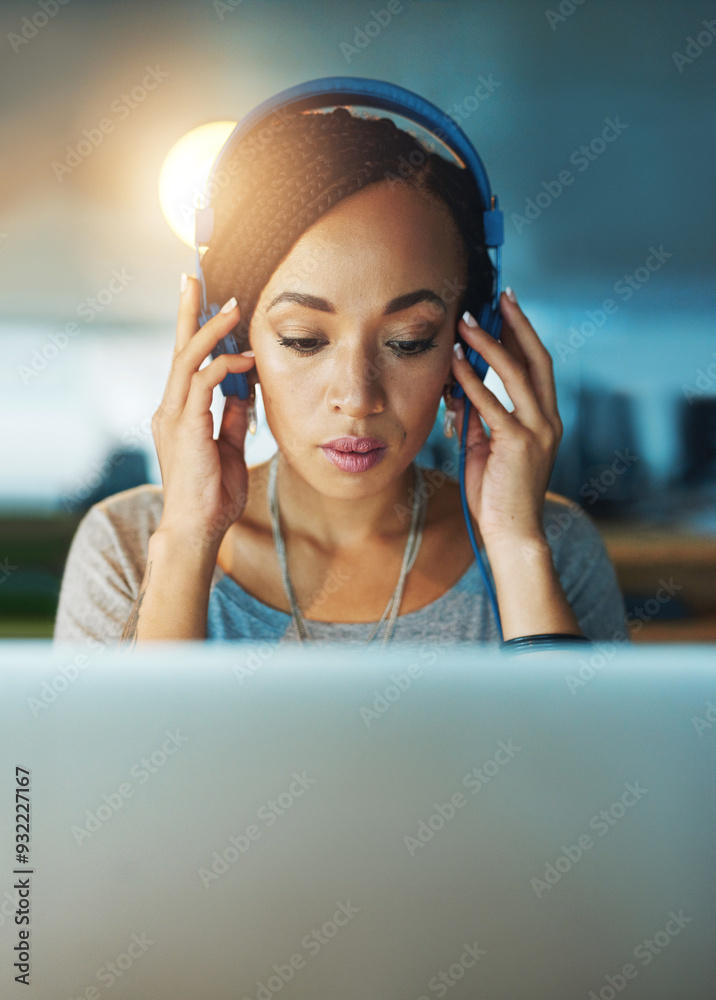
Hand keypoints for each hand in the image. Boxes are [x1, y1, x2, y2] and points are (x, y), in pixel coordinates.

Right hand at [151, 274, 256, 551]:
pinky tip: (246, 360)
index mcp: (179, 413)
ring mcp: (173, 416)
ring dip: (211, 330)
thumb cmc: (213, 495)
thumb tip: (246, 389)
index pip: (186, 361)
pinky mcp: (185, 426)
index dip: (195, 330)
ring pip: (187, 358)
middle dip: (187, 312)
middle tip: (194, 278)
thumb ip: (235, 416)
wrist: (199, 529)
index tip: (208, 302)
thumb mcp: (231, 447)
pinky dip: (224, 366)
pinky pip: (202, 383)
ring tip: (232, 308)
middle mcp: (170, 408)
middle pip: (178, 349)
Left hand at [449, 290, 562, 546]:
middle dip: (517, 324)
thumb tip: (456, 390)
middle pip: (536, 359)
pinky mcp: (519, 444)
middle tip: (500, 296)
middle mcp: (548, 421)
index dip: (523, 335)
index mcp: (545, 421)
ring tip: (466, 323)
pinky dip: (473, 381)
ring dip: (489, 344)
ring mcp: (538, 431)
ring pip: (516, 374)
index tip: (507, 309)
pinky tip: (455, 364)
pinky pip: (492, 404)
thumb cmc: (496, 496)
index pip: (537, 367)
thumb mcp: (484, 449)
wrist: (511, 535)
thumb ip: (476, 419)